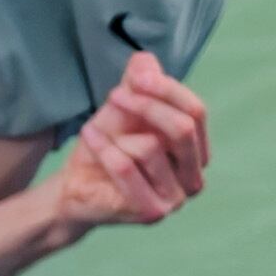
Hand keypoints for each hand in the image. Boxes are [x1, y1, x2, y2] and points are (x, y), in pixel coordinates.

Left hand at [51, 45, 207, 230]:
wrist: (78, 185)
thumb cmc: (108, 145)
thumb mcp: (124, 105)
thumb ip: (138, 79)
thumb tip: (146, 63)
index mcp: (196, 150)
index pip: (195, 112)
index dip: (167, 89)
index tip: (136, 78)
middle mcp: (194, 177)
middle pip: (183, 129)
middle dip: (146, 106)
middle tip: (114, 96)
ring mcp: (176, 199)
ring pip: (150, 147)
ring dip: (115, 134)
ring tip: (96, 133)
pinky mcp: (151, 212)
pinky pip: (126, 167)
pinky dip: (103, 147)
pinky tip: (89, 137)